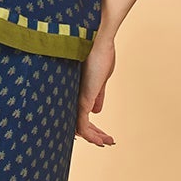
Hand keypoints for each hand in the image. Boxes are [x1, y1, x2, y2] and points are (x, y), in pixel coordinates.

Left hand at [76, 31, 116, 146]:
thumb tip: (97, 110)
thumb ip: (98, 95)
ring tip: (107, 142)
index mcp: (77, 91)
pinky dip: (92, 136)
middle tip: (106, 142)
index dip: (90, 126)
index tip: (101, 134)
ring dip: (94, 137)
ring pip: (80, 127)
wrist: (97, 39)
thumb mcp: (100, 79)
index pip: (80, 114)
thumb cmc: (99, 52)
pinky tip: (101, 141)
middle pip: (79, 123)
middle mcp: (74, 96)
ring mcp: (76, 99)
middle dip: (93, 135)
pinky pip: (83, 125)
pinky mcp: (82, 100)